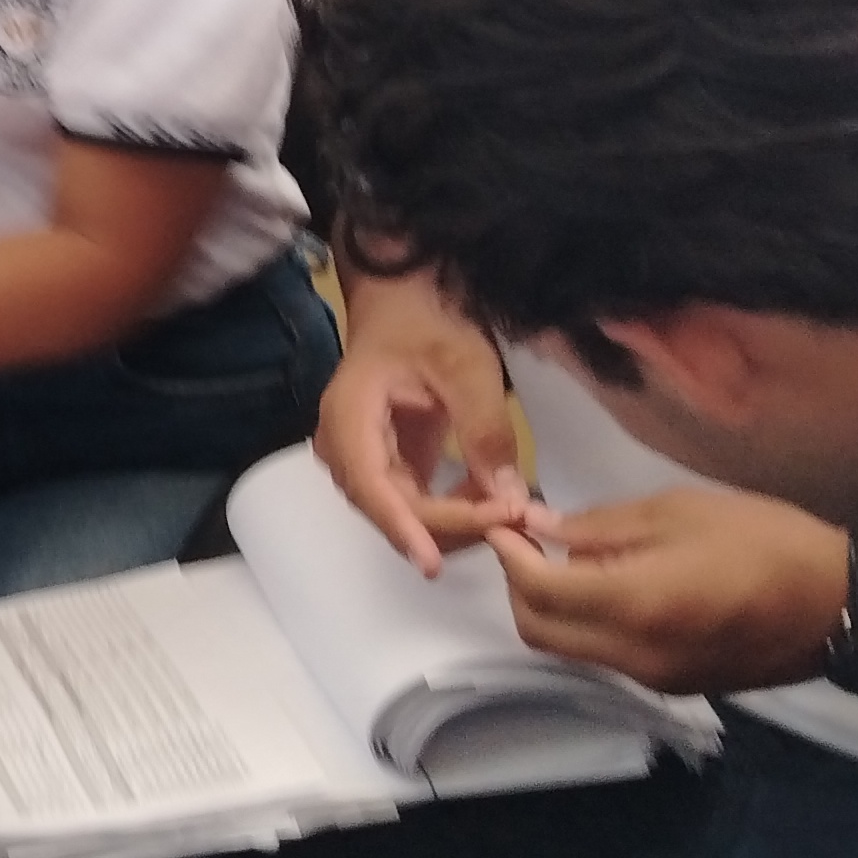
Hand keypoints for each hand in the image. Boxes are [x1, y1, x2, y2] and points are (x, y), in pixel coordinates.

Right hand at [312, 273, 529, 573]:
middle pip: (387, 507)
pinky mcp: (385, 461)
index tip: (434, 562)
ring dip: (453, 523)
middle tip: (513, 520)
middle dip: (447, 526)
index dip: (402, 527)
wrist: (405, 294)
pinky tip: (491, 501)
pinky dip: (451, 509)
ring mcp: (362, 456)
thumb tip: (508, 497)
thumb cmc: (428, 317)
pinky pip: (413, 501)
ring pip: (400, 512)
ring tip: (509, 510)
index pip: (371, 486)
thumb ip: (485, 430)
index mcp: (349, 416)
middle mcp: (343, 445)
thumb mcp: (466, 366)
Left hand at [484, 486, 847, 696]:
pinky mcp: (677, 685)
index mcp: (635, 605)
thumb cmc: (767, 541)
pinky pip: (608, 657)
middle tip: (527, 543)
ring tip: (570, 558)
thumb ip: (602, 525)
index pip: (539, 591)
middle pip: (541, 632)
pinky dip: (590, 624)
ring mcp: (656, 678)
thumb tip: (542, 527)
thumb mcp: (681, 512)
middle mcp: (635, 656)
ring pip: (572, 649)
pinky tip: (613, 585)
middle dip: (519, 588)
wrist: (843, 603)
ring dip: (553, 608)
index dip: (508, 557)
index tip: (501, 525)